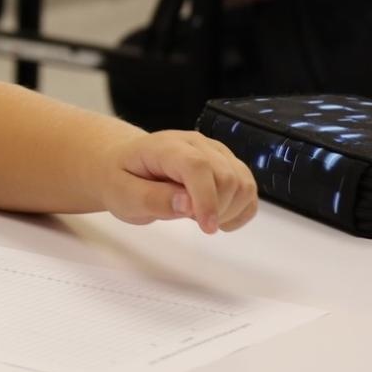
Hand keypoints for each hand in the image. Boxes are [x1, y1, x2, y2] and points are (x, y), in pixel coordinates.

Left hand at [97, 130, 257, 233]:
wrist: (124, 165)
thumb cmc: (121, 180)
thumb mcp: (123, 195)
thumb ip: (153, 199)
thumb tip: (187, 204)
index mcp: (166, 146)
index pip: (197, 166)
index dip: (206, 198)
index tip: (205, 227)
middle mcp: (196, 143)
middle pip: (226, 176)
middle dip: (216, 209)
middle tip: (190, 221)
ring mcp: (215, 152)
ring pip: (244, 183)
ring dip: (230, 211)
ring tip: (200, 219)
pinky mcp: (228, 164)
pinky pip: (249, 189)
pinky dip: (241, 210)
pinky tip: (219, 219)